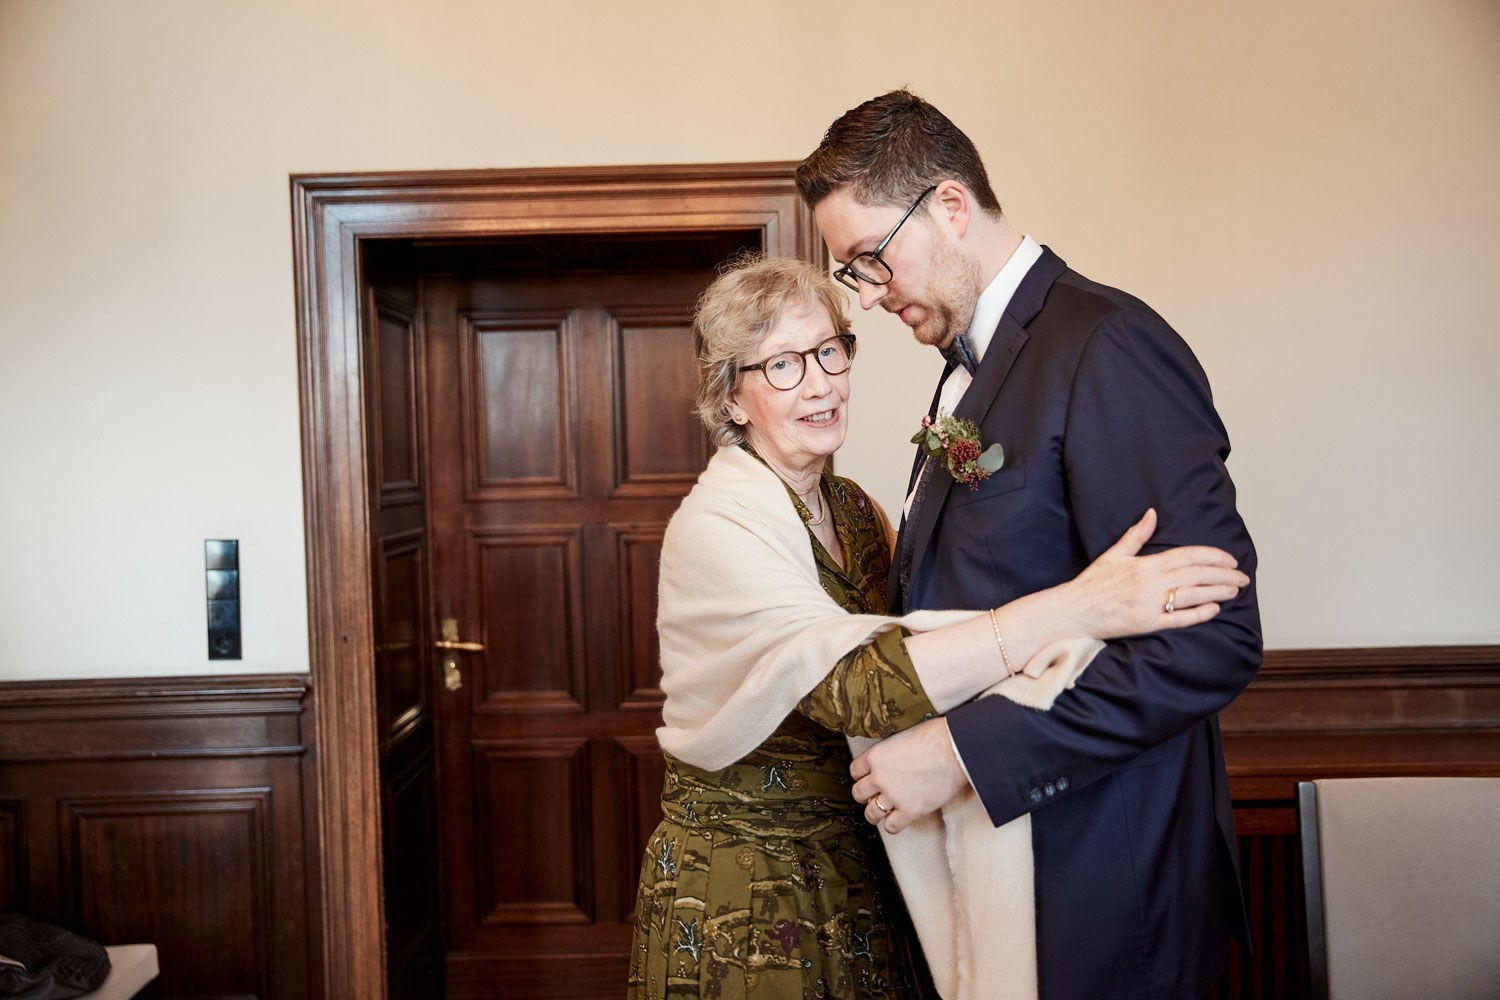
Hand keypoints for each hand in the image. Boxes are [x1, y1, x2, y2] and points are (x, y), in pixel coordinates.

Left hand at [849, 717, 970, 833]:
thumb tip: (890, 760)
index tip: (868, 779)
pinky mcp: (910, 810)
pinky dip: (893, 825)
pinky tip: (899, 818)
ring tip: (884, 811)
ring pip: (871, 813)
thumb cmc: (936, 738)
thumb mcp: (902, 737)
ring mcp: (894, 795)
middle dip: (866, 795)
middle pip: (859, 793)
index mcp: (876, 756)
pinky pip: (891, 826)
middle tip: (875, 795)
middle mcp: (880, 777)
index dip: (862, 776)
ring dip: (876, 813)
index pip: (855, 771)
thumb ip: (890, 752)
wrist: (956, 750)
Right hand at [1067, 508, 1248, 638]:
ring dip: (1217, 592)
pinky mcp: (1147, 625)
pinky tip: (1214, 609)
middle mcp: (1150, 584)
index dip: (1212, 556)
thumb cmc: (1093, 583)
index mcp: (1144, 565)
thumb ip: (1136, 535)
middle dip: (1223, 575)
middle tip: (1242, 576)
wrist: (1073, 610)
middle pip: (1196, 576)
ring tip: (1235, 590)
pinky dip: (1198, 614)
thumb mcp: (1114, 554)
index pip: (1187, 556)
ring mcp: (1150, 605)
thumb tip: (1152, 514)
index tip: (1229, 559)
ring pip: (1192, 596)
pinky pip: (1178, 620)